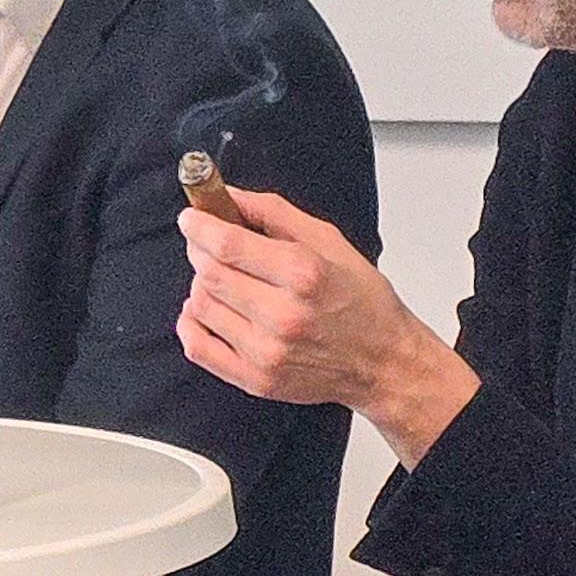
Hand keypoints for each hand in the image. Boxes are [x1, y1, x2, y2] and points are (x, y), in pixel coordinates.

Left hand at [177, 188, 479, 463]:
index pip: (229, 245)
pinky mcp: (255, 379)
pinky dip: (191, 322)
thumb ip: (274, 213)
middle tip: (207, 244)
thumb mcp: (329, 242)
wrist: (384, 363)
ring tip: (222, 279)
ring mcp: (267, 352)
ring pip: (200, 305)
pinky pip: (197, 346)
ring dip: (200, 284)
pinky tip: (207, 309)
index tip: (191, 217)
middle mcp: (284, 315)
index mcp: (304, 274)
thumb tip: (229, 195)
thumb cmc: (362, 301)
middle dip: (200, 250)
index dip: (200, 226)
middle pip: (209, 272)